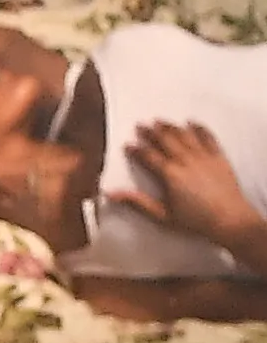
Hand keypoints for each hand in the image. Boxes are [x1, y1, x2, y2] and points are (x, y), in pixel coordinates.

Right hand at [106, 117, 266, 273]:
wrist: (230, 220)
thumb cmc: (195, 221)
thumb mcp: (162, 216)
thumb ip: (137, 202)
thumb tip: (111, 194)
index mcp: (170, 174)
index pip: (149, 156)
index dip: (137, 149)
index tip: (128, 144)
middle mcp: (186, 160)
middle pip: (165, 140)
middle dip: (151, 131)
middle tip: (141, 124)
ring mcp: (204, 156)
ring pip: (184, 135)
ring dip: (171, 126)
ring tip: (160, 121)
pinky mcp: (219, 156)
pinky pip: (208, 137)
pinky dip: (199, 128)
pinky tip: (191, 122)